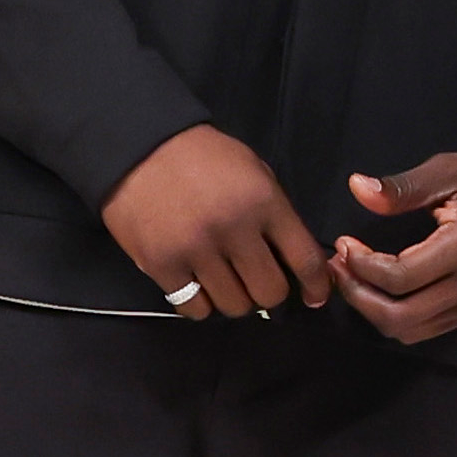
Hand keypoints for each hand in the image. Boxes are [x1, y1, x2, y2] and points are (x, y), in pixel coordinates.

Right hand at [103, 122, 317, 317]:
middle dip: (270, 293)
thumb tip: (296, 261)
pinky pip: (195, 309)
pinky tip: (198, 284)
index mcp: (264, 202)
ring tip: (226, 281)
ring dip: (235, 299)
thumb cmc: (204, 158)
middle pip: (270, 292)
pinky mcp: (163, 265)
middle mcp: (234, 229)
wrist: (140, 147)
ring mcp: (197, 250)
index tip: (315, 296)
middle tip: (257, 281)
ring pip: (234, 306)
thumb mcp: (255, 173)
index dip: (316, 285)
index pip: (304, 258)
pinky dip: (201, 303)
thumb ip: (276, 215)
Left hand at [334, 146, 456, 339]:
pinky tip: (380, 291)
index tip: (344, 243)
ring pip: (408, 330)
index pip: (401, 276)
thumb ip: (402, 187)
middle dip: (359, 296)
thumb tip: (356, 188)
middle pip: (399, 316)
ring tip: (355, 279)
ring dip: (373, 311)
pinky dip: (394, 318)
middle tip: (339, 267)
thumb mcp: (447, 170)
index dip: (362, 265)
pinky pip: (423, 330)